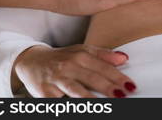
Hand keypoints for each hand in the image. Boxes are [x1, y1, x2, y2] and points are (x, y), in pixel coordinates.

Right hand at [12, 44, 135, 97]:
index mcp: (80, 55)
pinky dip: (70, 106)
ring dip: (90, 99)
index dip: (118, 77)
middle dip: (108, 87)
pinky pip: (59, 102)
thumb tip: (124, 58)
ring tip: (103, 105)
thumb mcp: (82, 51)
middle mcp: (69, 66)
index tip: (130, 85)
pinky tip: (81, 110)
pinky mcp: (45, 93)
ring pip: (75, 91)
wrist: (31, 61)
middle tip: (122, 95)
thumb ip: (104, 55)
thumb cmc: (62, 58)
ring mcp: (56, 80)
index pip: (103, 67)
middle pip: (92, 78)